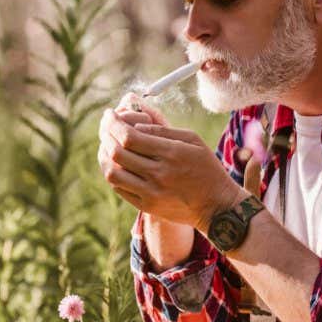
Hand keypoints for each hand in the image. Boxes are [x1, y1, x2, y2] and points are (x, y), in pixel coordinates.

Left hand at [98, 93, 244, 229]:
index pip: (130, 137)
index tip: (109, 114)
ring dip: (104, 155)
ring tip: (106, 144)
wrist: (216, 207)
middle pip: (117, 152)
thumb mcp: (193, 141)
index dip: (114, 123)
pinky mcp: (147, 206)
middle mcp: (158, 174)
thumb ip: (164, 131)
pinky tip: (114, 162)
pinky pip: (119, 188)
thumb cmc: (206, 168)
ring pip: (113, 172)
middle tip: (105, 125)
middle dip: (106, 134)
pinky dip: (112, 172)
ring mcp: (151, 192)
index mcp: (171, 154)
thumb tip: (136, 125)